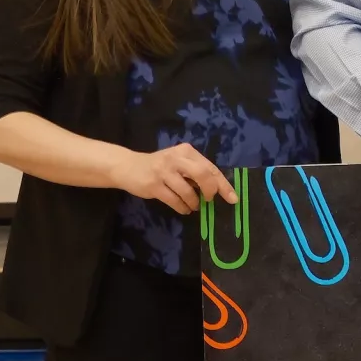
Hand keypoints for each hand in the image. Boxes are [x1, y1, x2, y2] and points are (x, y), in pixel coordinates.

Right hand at [110, 143, 234, 215]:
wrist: (127, 166)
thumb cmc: (160, 166)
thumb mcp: (179, 162)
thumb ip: (196, 171)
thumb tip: (217, 189)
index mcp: (186, 151)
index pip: (210, 168)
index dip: (223, 185)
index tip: (233, 198)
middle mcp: (176, 158)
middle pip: (203, 175)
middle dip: (210, 191)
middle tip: (209, 200)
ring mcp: (163, 171)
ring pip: (187, 191)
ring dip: (194, 203)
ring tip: (194, 206)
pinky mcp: (153, 185)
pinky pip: (174, 200)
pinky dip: (182, 207)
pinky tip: (184, 209)